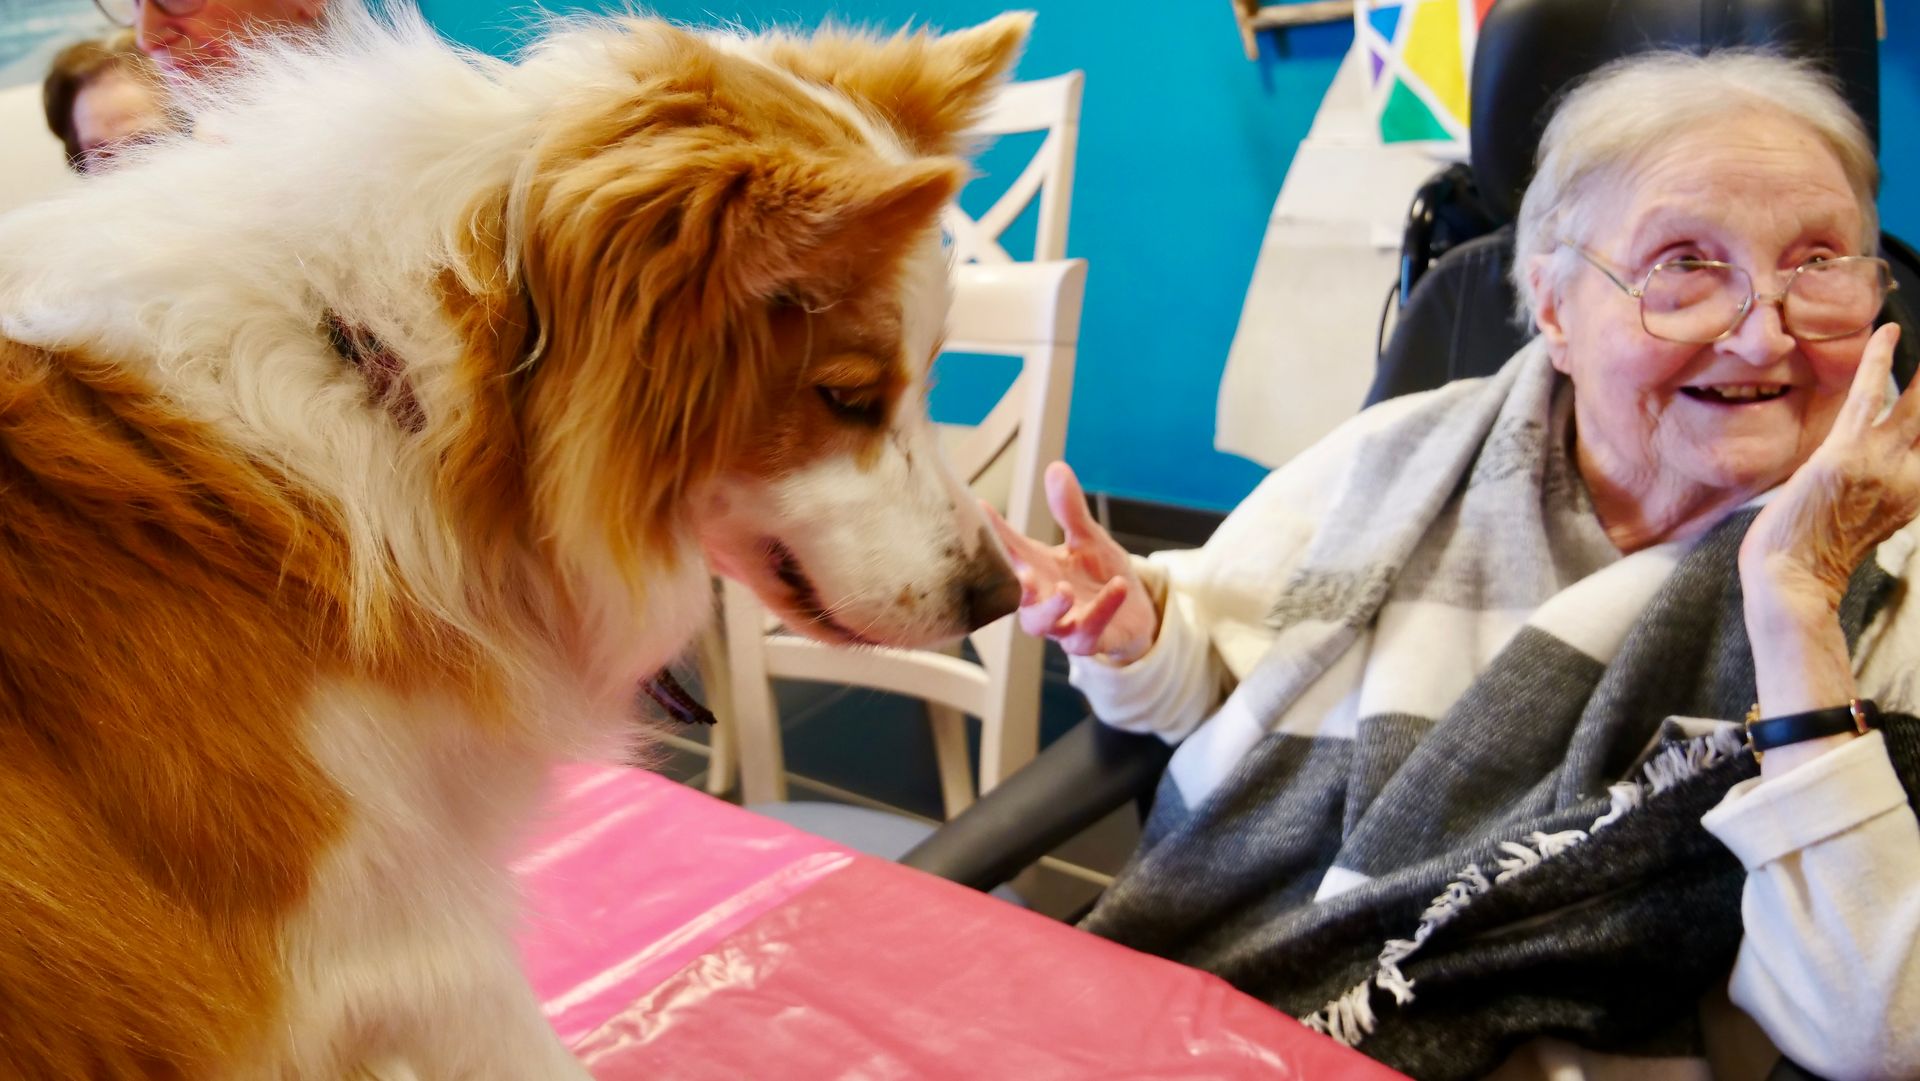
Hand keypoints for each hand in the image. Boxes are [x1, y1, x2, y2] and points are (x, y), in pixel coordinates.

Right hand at [981, 462, 1159, 663]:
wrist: (1134, 612)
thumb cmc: (1101, 575)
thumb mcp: (1088, 538)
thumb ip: (1069, 510)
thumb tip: (1055, 467)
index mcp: (1038, 570)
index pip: (1009, 550)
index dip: (993, 532)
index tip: (979, 508)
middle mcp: (1043, 599)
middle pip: (1016, 598)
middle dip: (1014, 587)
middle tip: (1019, 574)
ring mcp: (1063, 624)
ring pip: (1043, 624)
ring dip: (1051, 608)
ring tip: (1064, 588)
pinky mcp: (1091, 640)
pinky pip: (1090, 632)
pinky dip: (1103, 609)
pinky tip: (1118, 585)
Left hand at [1740, 323, 1919, 616]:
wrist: (1790, 579)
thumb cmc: (1814, 552)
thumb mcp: (1868, 519)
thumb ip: (1887, 489)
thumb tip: (1889, 465)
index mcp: (1915, 492)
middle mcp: (1910, 475)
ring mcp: (1880, 461)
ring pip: (1916, 404)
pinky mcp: (1846, 450)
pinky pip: (1867, 394)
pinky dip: (1879, 360)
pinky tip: (1888, 331)